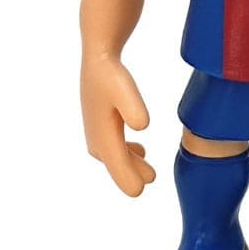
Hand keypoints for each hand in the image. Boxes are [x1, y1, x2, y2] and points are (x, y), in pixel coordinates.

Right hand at [80, 54, 154, 196]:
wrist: (99, 60)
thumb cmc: (111, 75)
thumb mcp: (124, 90)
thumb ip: (133, 108)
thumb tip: (142, 127)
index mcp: (103, 137)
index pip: (118, 166)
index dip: (129, 179)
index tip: (141, 189)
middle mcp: (97, 140)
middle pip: (116, 164)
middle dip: (131, 174)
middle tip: (151, 178)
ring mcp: (97, 133)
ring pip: (114, 156)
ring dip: (129, 164)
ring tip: (148, 170)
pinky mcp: (100, 125)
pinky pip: (112, 147)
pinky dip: (124, 153)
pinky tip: (138, 149)